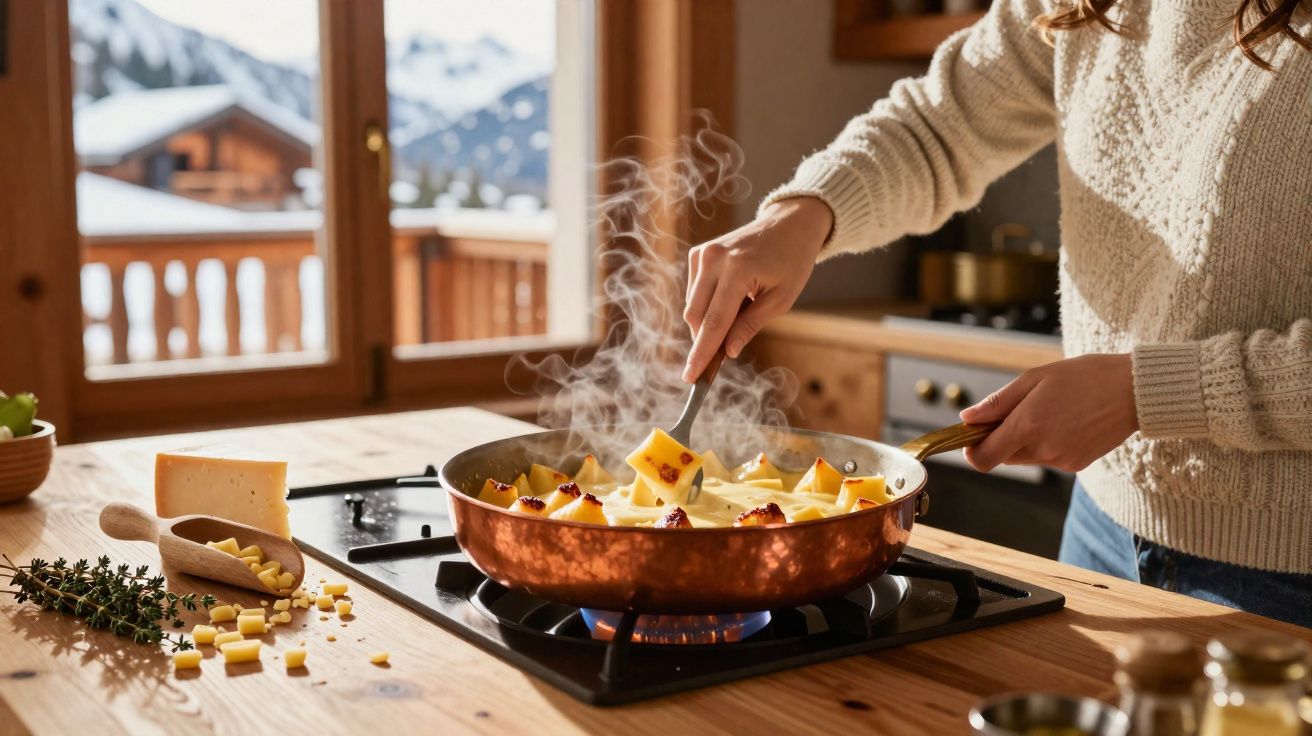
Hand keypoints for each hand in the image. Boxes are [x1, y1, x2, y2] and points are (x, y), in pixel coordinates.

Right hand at [682, 197, 832, 381]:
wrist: (789, 224)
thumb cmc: (791, 262)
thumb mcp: (781, 300)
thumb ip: (750, 325)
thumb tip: (727, 352)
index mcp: (737, 269)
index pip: (714, 321)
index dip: (701, 353)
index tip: (691, 377)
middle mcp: (713, 259)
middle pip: (695, 316)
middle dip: (705, 340)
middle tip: (723, 356)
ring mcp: (702, 254)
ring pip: (692, 306)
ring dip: (709, 321)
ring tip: (743, 308)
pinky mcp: (697, 254)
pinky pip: (694, 292)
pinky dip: (708, 305)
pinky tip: (732, 297)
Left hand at [959, 353, 1138, 472]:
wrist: (1136, 390)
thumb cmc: (1084, 376)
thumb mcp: (1035, 378)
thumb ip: (998, 403)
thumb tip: (967, 419)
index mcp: (1028, 425)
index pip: (984, 458)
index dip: (972, 450)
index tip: (972, 435)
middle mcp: (1043, 449)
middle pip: (1004, 455)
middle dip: (1001, 437)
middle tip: (1017, 409)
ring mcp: (1062, 460)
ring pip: (1026, 456)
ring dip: (1026, 439)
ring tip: (1050, 409)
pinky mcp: (1077, 465)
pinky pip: (1049, 457)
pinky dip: (1048, 443)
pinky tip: (1068, 421)